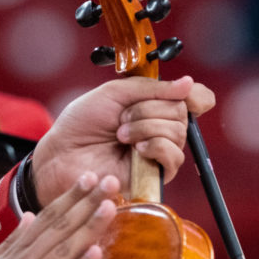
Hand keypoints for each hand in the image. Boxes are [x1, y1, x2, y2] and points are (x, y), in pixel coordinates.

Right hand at [0, 172, 119, 258]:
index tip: (89, 178)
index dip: (69, 198)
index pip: (45, 220)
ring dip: (87, 227)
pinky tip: (97, 254)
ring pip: (62, 251)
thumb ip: (10, 244)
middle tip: (109, 179)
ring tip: (110, 204)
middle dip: (85, 202)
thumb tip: (29, 217)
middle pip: (57, 228)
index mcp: (10, 255)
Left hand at [30, 76, 213, 205]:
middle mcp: (161, 128)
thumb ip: (151, 88)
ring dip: (146, 127)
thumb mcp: (114, 93)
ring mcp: (158, 151)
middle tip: (121, 118)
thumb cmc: (82, 124)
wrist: (63, 153)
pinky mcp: (155, 174)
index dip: (194, 95)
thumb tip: (189, 84)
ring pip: (178, 132)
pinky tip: (135, 149)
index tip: (183, 92)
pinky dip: (155, 146)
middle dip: (149, 109)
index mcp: (154, 106)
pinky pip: (174, 157)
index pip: (195, 98)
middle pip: (181, 112)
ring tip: (120, 134)